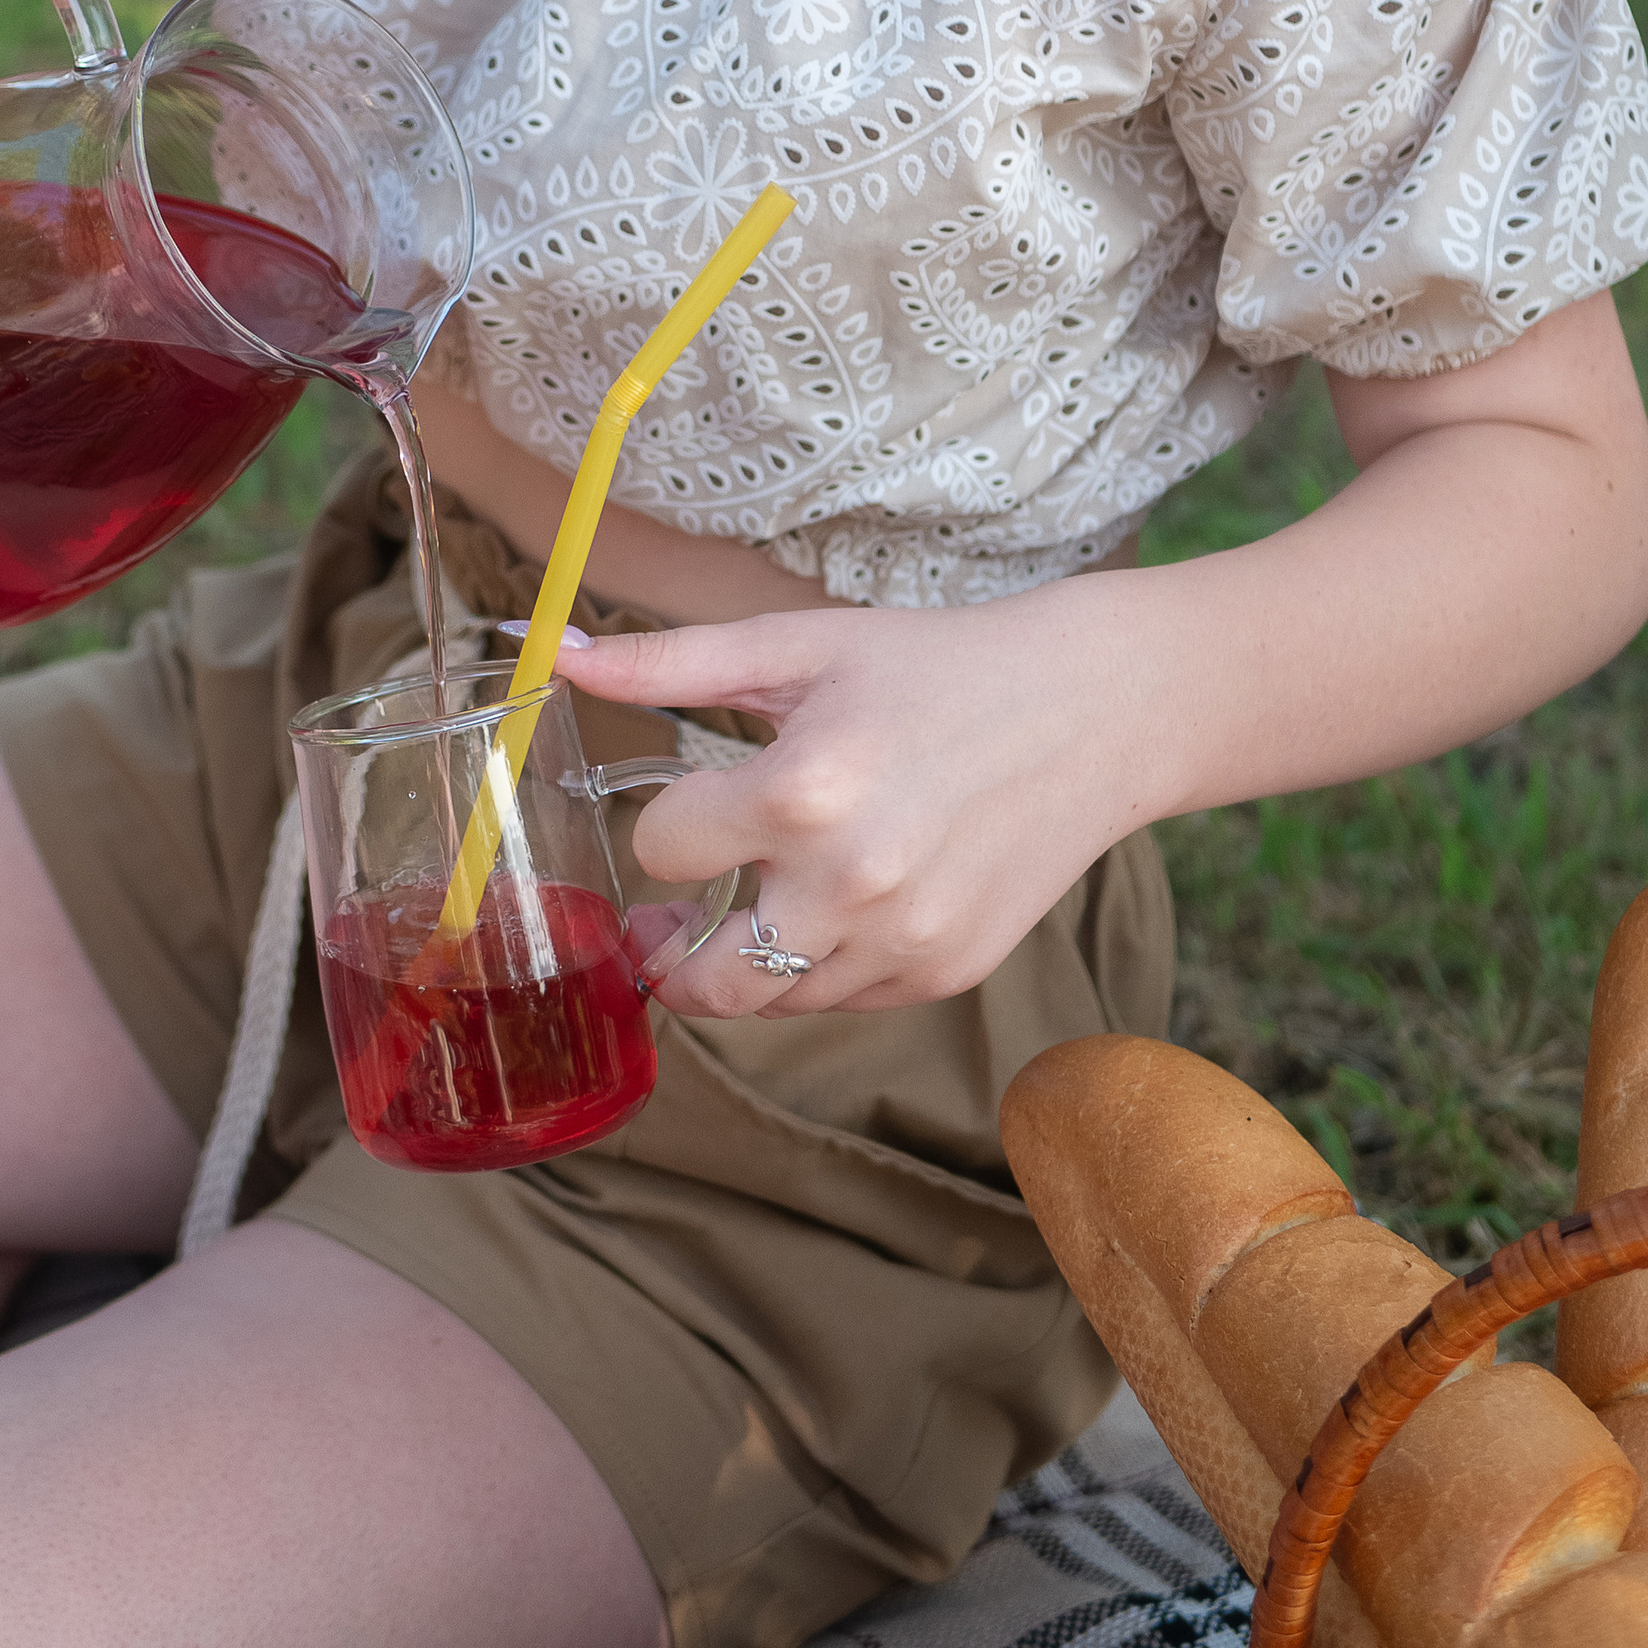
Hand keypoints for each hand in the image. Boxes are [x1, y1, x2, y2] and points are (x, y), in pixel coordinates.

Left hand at [561, 586, 1161, 1017]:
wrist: (1092, 710)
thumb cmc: (933, 666)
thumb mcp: (798, 646)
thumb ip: (670, 662)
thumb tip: (555, 654)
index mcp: (802, 791)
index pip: (663, 848)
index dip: (667, 826)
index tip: (691, 807)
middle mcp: (851, 883)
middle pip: (703, 976)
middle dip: (667, 952)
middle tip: (659, 922)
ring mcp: (904, 941)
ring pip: (772, 1000)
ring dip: (744, 962)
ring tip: (753, 901)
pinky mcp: (947, 972)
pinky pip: (844, 1000)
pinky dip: (820, 967)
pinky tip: (836, 905)